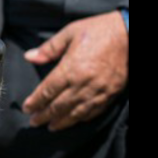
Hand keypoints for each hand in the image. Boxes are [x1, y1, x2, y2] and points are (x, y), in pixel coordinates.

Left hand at [22, 11, 127, 131]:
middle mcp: (83, 83)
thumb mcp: (70, 33)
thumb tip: (29, 56)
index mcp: (70, 68)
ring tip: (51, 126)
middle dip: (44, 116)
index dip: (35, 102)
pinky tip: (73, 121)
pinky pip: (93, 111)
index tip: (27, 109)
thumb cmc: (99, 31)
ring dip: (61, 122)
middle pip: (58, 106)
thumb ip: (49, 48)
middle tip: (34, 121)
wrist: (130, 32)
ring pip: (75, 113)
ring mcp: (98, 91)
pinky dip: (81, 118)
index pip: (47, 92)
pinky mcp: (110, 94)